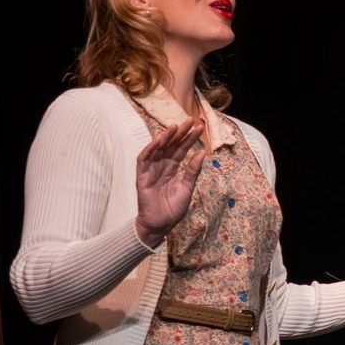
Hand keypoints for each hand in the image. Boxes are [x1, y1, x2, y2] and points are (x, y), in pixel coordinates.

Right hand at [134, 119, 206, 245]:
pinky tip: (159, 140)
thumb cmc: (173, 208)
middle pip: (171, 145)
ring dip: (165, 137)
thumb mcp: (187, 188)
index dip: (190, 139)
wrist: (161, 224)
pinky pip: (144, 159)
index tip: (199, 128)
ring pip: (157, 149)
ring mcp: (151, 169)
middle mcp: (162, 166)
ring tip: (175, 127)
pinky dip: (150, 149)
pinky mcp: (141, 176)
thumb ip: (193, 171)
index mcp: (174, 168)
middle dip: (180, 133)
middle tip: (189, 121)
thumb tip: (203, 154)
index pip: (182, 149)